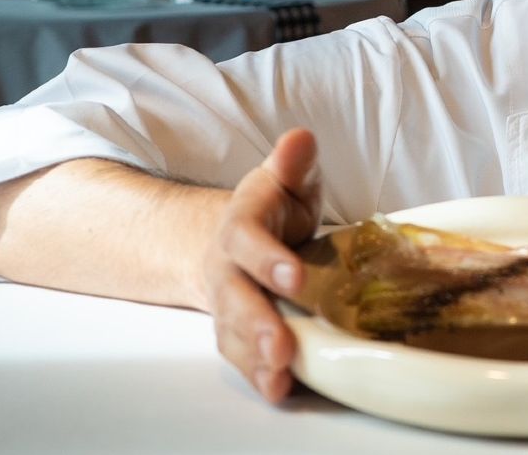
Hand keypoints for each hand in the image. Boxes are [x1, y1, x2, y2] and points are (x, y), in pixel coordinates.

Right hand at [202, 128, 321, 401]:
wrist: (237, 238)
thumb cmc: (275, 207)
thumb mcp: (287, 179)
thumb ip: (293, 163)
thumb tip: (300, 140)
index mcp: (241, 226)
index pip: (247, 240)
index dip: (268, 259)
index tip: (297, 277)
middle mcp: (227, 268)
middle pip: (235, 297)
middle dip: (256, 321)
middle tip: (279, 344)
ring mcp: (228, 303)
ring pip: (233, 332)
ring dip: (255, 356)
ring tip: (280, 373)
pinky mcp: (237, 331)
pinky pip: (240, 356)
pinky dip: (257, 375)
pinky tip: (279, 389)